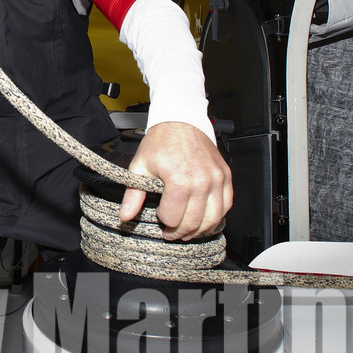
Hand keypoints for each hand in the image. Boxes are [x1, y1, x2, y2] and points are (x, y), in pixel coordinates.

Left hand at [119, 122, 231, 240]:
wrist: (181, 121)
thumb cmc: (162, 141)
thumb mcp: (140, 166)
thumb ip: (133, 195)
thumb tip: (125, 216)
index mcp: (179, 180)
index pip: (172, 218)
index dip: (164, 222)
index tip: (160, 219)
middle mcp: (201, 181)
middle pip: (193, 222)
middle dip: (180, 232)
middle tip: (172, 232)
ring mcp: (216, 179)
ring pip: (213, 218)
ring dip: (200, 230)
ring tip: (188, 231)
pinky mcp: (225, 176)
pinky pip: (226, 204)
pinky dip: (217, 217)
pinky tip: (205, 219)